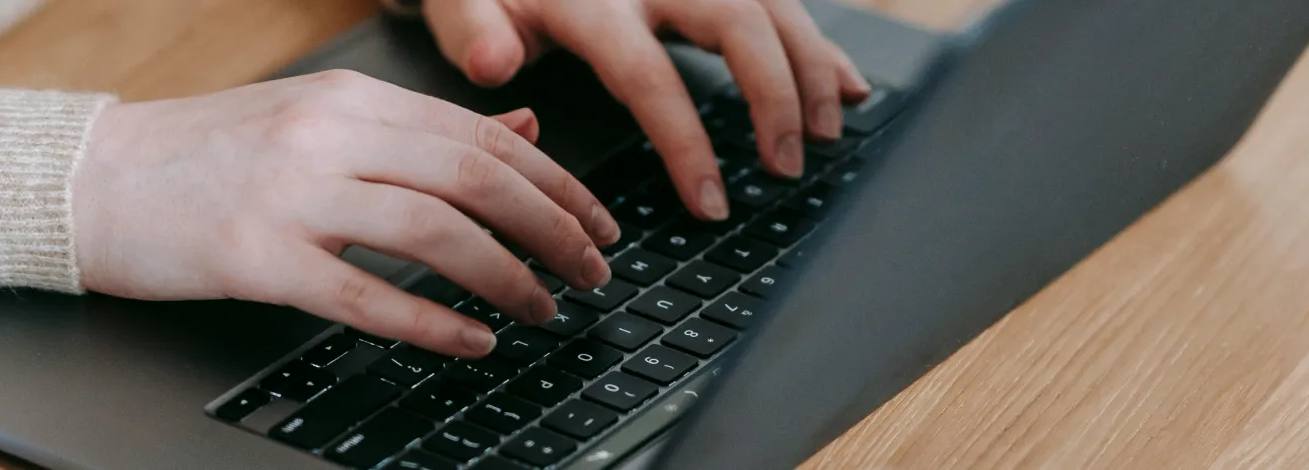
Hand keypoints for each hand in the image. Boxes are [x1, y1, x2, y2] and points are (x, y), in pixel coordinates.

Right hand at [73, 70, 618, 356]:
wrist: (92, 178)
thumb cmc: (209, 153)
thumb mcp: (323, 118)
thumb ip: (424, 127)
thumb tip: (524, 125)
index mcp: (353, 99)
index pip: (485, 135)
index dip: (557, 183)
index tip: (599, 223)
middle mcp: (331, 136)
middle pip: (476, 178)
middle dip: (553, 229)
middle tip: (594, 272)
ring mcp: (293, 195)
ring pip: (435, 233)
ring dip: (507, 277)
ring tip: (545, 310)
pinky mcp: (257, 258)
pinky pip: (366, 295)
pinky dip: (432, 323)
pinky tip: (472, 342)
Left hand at [420, 0, 871, 219]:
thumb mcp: (459, 3)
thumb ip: (473, 33)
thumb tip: (495, 64)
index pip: (648, 74)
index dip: (686, 141)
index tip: (712, 201)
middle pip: (737, 23)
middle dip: (774, 96)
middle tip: (786, 166)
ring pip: (772, 7)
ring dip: (811, 69)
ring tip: (827, 134)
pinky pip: (780, 1)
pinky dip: (819, 45)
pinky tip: (849, 84)